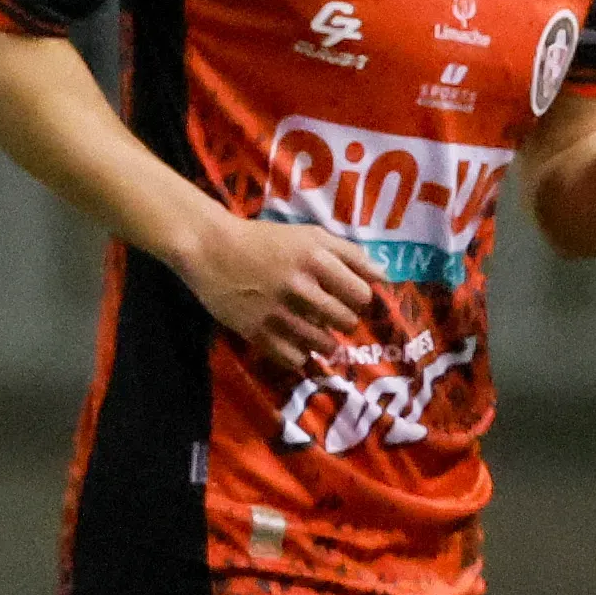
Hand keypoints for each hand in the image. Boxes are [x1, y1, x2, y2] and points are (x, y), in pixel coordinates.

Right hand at [173, 216, 379, 374]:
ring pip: (324, 344)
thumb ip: (349, 253)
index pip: (362, 294)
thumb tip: (385, 276)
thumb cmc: (264, 239)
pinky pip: (294, 358)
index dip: (359, 298)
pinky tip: (292, 341)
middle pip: (346, 321)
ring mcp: (277, 312)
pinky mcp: (257, 332)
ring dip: (324, 341)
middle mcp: (299, 286)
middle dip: (343, 320)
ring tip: (312, 330)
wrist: (210, 248)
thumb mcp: (310, 235)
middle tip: (329, 314)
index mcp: (315, 258)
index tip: (348, 297)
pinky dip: (298, 354)